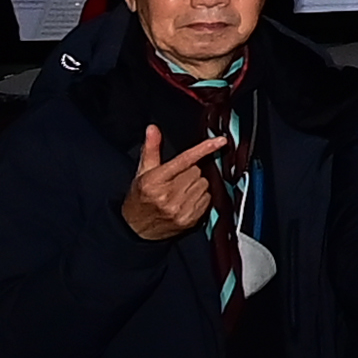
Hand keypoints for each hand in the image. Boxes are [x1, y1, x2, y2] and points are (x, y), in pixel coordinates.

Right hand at [120, 126, 225, 241]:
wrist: (136, 229)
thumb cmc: (140, 197)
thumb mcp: (142, 172)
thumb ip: (151, 149)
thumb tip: (153, 128)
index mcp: (155, 181)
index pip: (184, 160)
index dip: (204, 149)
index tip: (220, 141)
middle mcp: (168, 196)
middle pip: (197, 171)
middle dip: (190, 171)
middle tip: (177, 179)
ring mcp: (180, 210)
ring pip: (204, 184)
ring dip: (196, 184)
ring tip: (180, 190)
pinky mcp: (189, 220)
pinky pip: (207, 199)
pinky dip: (201, 197)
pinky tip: (187, 200)